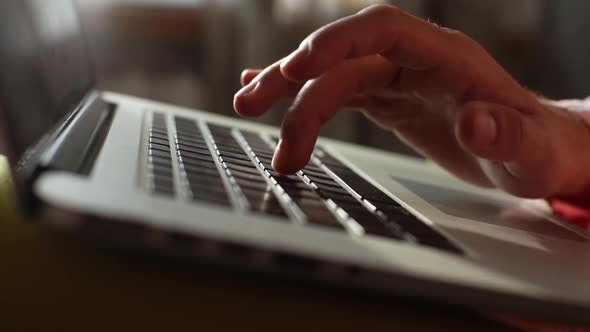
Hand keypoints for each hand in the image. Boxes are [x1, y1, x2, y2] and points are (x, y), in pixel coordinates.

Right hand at [233, 4, 589, 199]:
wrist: (532, 153)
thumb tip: (476, 123)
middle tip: (252, 104)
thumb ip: (507, 136)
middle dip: (294, 79)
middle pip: (343, 57)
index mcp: (447, 57)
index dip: (335, 42)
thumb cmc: (536, 149)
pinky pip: (337, 90)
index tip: (297, 68)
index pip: (381, 30)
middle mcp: (415, 61)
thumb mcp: (531, 153)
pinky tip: (274, 95)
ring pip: (332, 74)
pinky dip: (303, 94)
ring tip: (247, 105)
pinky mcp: (387, 100)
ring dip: (288, 91)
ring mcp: (397, 79)